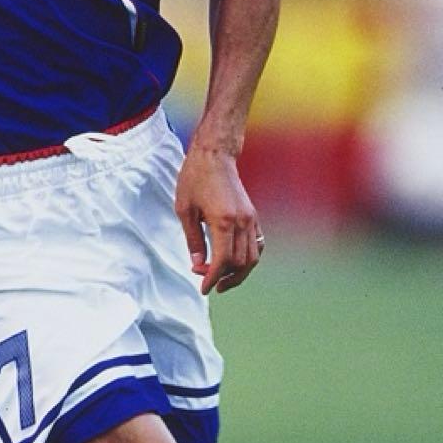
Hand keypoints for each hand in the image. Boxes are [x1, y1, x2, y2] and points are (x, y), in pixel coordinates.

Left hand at [175, 140, 262, 295]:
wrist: (214, 155)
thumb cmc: (194, 178)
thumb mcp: (185, 209)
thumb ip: (192, 239)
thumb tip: (197, 264)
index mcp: (223, 221)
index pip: (223, 261)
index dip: (213, 278)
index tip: (203, 288)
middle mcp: (242, 222)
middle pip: (240, 263)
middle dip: (224, 276)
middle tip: (205, 279)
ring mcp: (250, 219)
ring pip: (253, 257)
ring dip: (239, 272)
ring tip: (222, 278)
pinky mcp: (252, 215)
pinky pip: (257, 244)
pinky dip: (248, 258)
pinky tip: (234, 261)